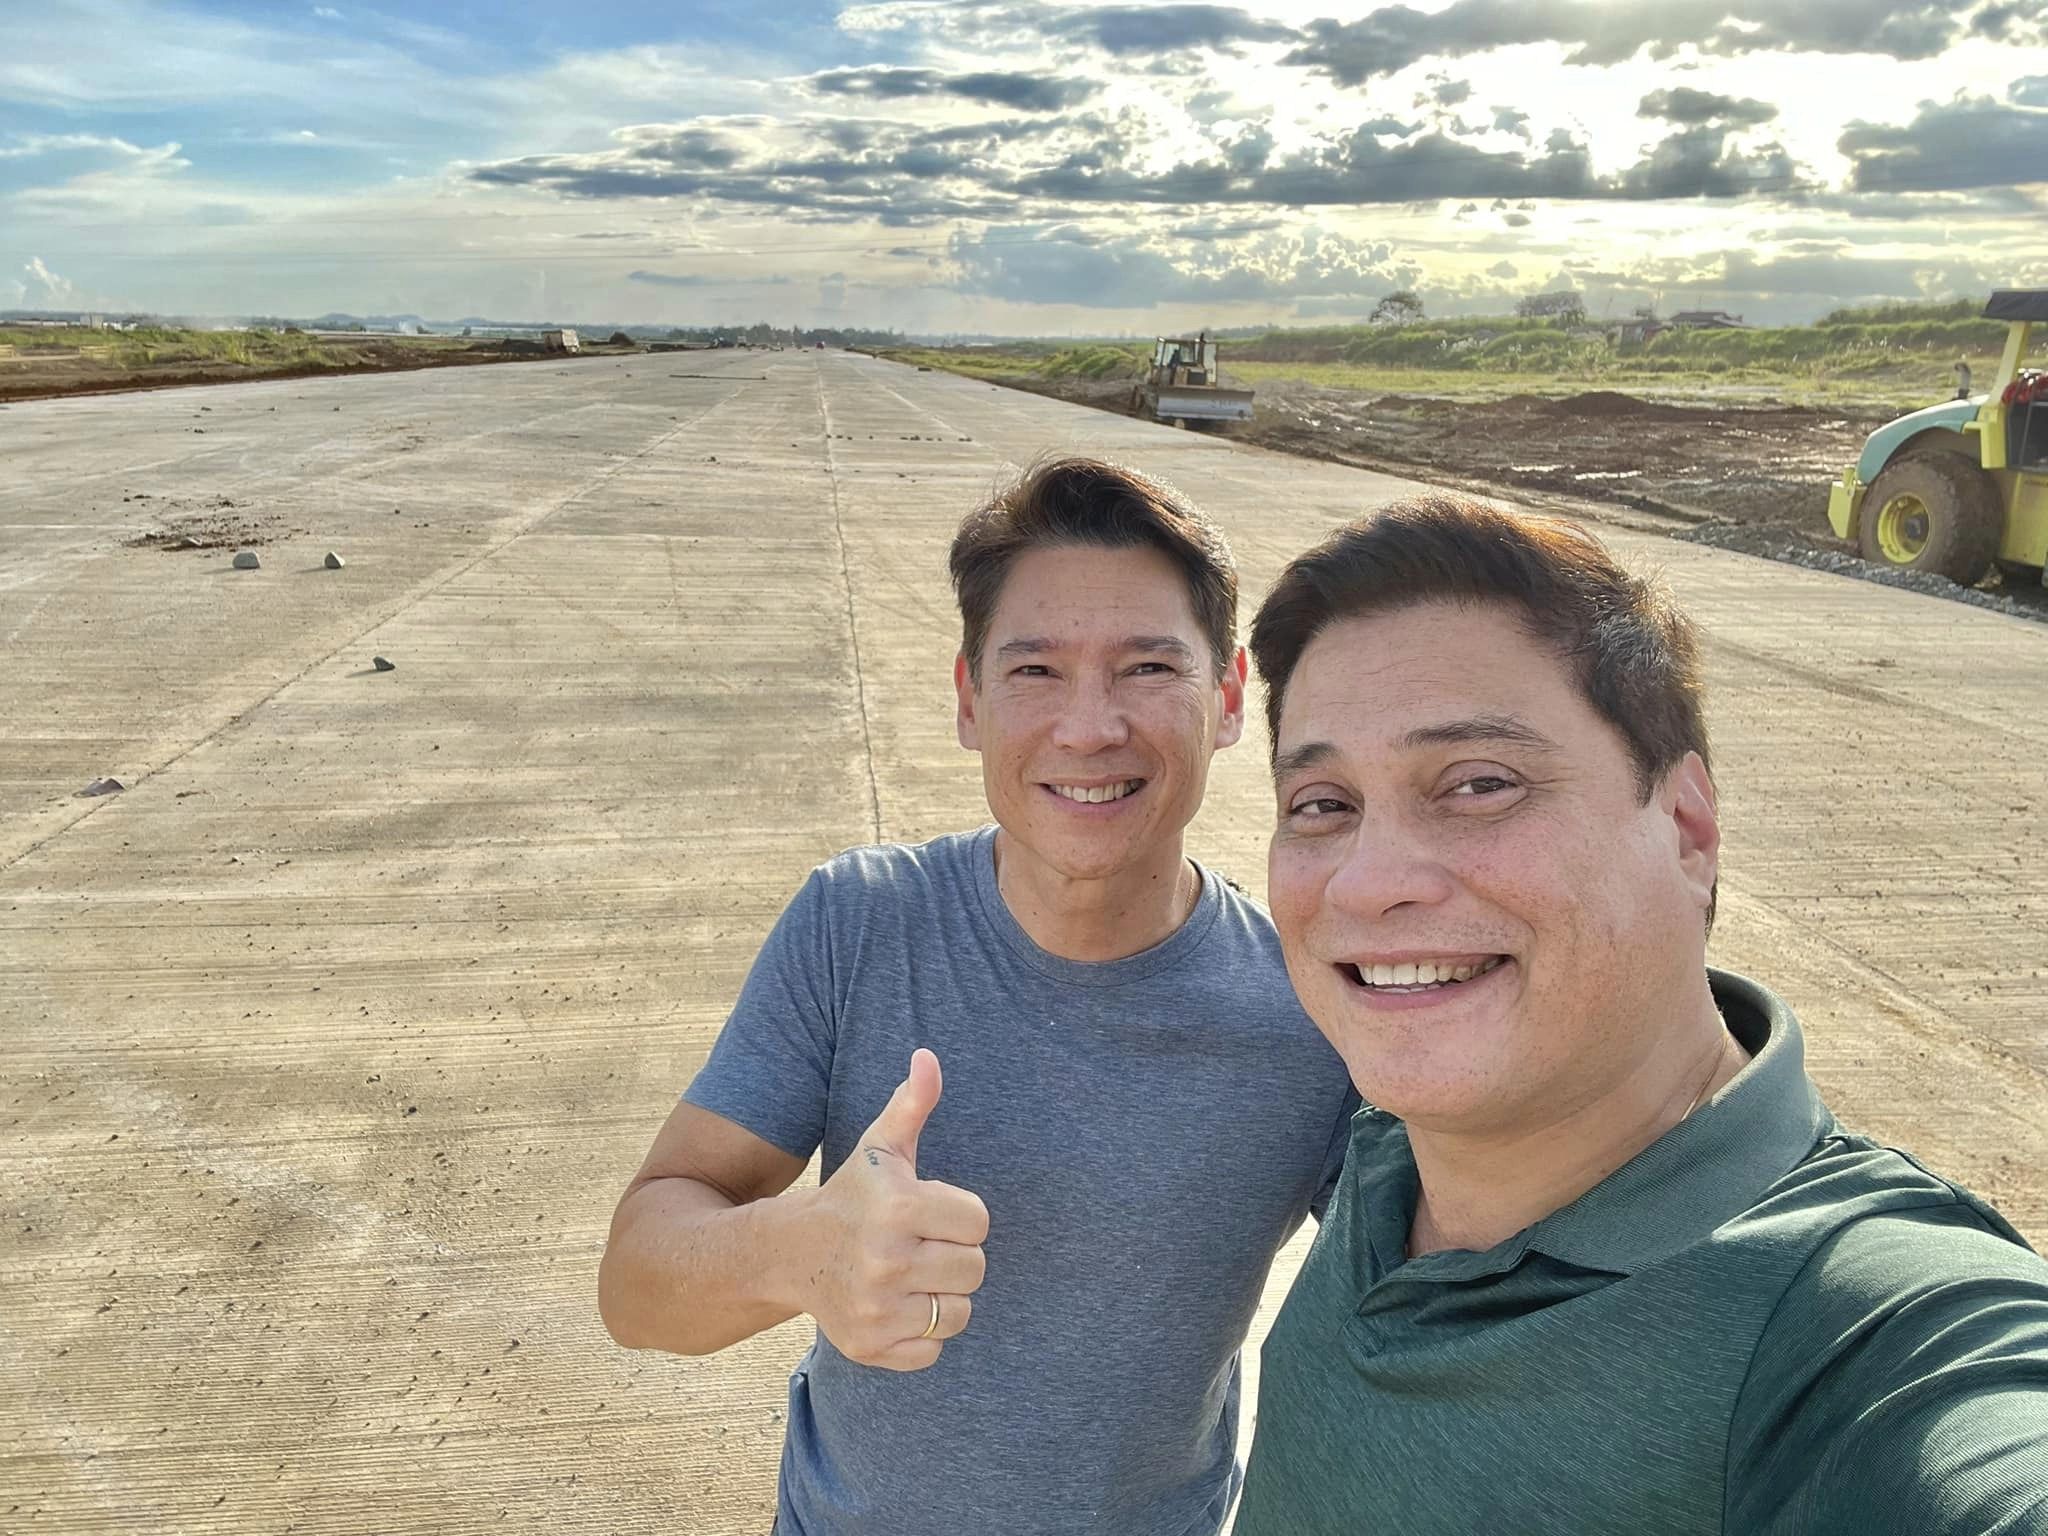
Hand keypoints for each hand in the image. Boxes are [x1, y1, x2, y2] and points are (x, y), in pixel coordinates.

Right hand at [799, 1049, 989, 1370]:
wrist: (786, 1254)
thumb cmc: (851, 1196)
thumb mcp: (881, 1147)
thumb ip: (912, 1103)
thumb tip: (928, 1056)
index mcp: (897, 1207)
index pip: (978, 1221)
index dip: (958, 1215)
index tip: (927, 1212)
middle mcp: (886, 1260)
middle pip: (974, 1269)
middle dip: (952, 1255)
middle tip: (918, 1245)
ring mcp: (876, 1309)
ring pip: (958, 1312)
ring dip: (940, 1295)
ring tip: (908, 1276)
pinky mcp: (869, 1347)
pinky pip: (932, 1350)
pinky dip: (920, 1334)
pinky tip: (894, 1306)